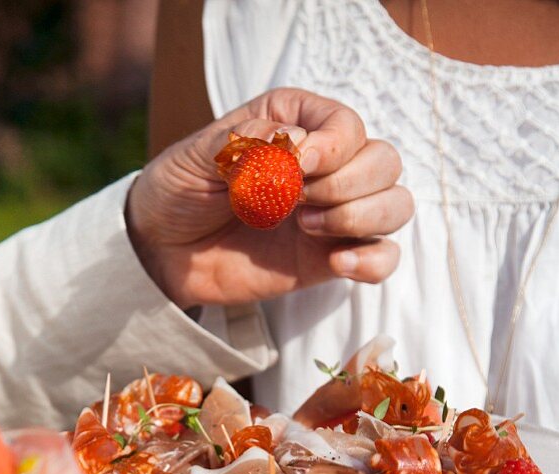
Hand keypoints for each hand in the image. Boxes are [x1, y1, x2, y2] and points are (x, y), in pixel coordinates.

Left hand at [127, 86, 413, 308]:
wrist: (161, 250)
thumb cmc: (179, 189)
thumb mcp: (200, 155)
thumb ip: (245, 145)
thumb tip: (291, 146)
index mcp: (297, 124)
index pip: (348, 126)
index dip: (334, 147)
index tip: (299, 166)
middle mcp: (325, 166)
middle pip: (385, 162)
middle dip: (349, 184)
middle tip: (299, 203)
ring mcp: (332, 214)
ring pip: (396, 206)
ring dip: (362, 217)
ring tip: (305, 228)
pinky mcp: (329, 258)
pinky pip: (383, 258)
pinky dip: (373, 262)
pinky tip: (337, 264)